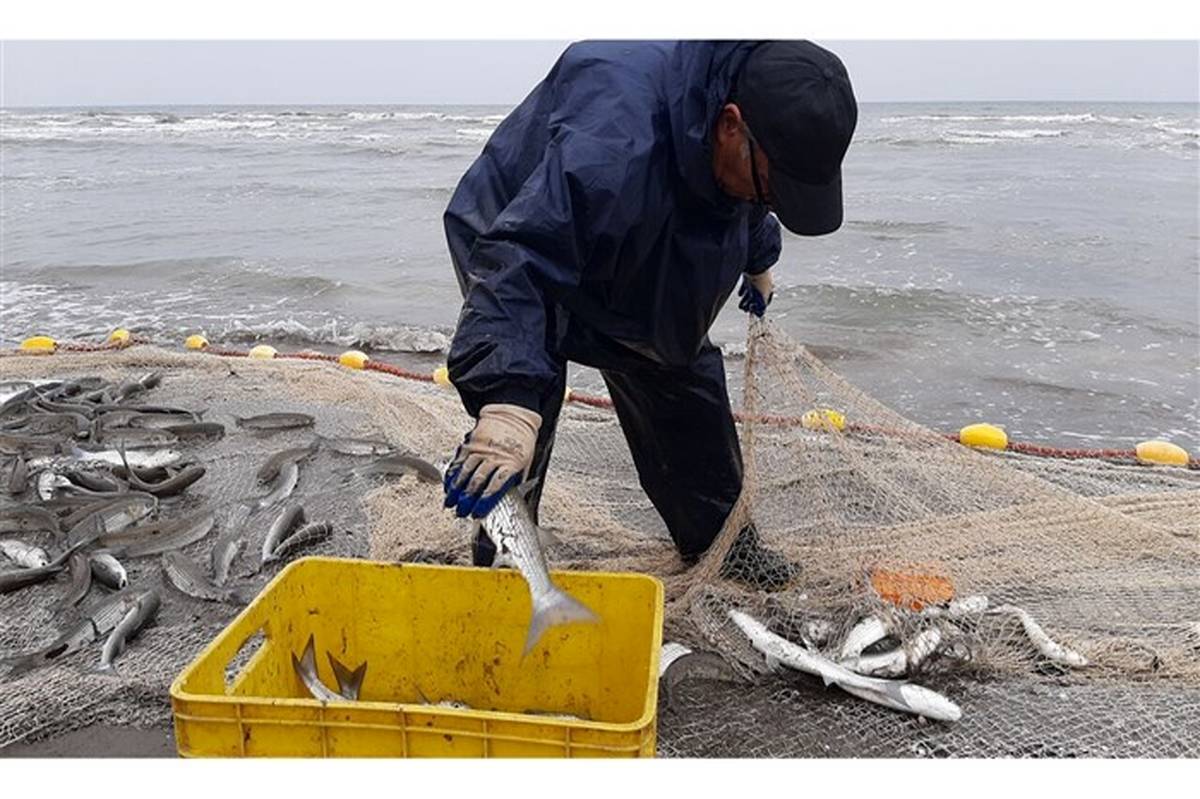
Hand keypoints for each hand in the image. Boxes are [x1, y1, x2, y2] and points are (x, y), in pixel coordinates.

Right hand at [443, 403, 540, 518]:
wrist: (513, 416)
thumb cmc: (521, 441)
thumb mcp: (525, 461)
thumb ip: (515, 479)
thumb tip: (505, 497)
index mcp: (511, 463)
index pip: (496, 486)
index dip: (485, 502)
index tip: (477, 513)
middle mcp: (494, 456)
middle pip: (478, 481)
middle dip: (467, 500)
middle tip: (461, 512)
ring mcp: (481, 449)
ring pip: (466, 472)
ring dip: (456, 490)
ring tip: (450, 503)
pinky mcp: (471, 443)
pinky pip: (459, 461)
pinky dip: (452, 475)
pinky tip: (448, 485)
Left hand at [738, 270, 773, 316]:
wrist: (755, 264)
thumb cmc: (761, 280)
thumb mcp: (762, 296)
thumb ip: (761, 306)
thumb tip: (760, 314)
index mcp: (768, 290)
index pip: (764, 302)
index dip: (758, 309)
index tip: (753, 313)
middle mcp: (762, 286)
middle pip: (756, 298)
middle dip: (750, 305)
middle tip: (745, 310)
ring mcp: (755, 281)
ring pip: (750, 293)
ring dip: (746, 300)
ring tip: (741, 306)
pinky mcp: (748, 277)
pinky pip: (745, 286)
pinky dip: (743, 291)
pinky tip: (740, 294)